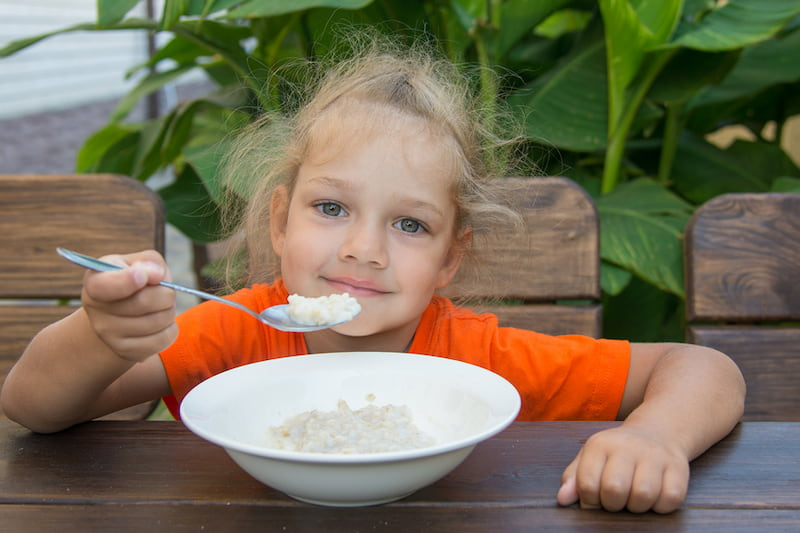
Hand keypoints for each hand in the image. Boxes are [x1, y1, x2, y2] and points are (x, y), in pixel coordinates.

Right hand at [82, 250, 177, 361]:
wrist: (121, 313)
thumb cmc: (134, 280)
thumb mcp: (138, 262)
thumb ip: (149, 262)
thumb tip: (157, 275)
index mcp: (95, 282)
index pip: (106, 286)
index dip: (128, 280)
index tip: (142, 275)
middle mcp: (96, 312)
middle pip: (145, 301)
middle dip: (165, 293)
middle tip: (162, 291)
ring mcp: (109, 336)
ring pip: (158, 321)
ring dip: (169, 310)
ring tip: (159, 307)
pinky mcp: (126, 352)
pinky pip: (164, 339)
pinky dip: (170, 328)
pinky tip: (160, 323)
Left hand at [556, 425, 689, 512]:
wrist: (658, 432)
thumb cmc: (617, 453)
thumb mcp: (591, 458)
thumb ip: (574, 478)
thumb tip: (563, 499)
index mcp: (600, 445)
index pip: (587, 484)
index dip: (590, 501)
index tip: (596, 499)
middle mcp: (627, 447)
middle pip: (614, 490)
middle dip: (613, 505)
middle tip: (616, 501)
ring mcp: (655, 456)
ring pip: (643, 496)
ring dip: (637, 507)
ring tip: (634, 498)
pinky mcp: (678, 467)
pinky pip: (671, 499)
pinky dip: (661, 506)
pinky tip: (655, 497)